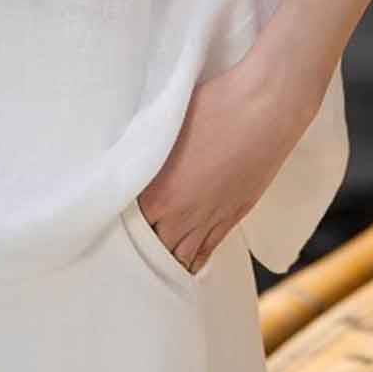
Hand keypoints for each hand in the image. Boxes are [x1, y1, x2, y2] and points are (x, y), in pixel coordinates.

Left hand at [135, 45, 323, 273]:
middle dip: (140, 247)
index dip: (118, 225)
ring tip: (151, 261)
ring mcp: (211, 218)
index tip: (108, 223)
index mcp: (159, 193)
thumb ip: (144, 153)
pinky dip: (193, 260)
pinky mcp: (234, 216)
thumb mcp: (165, 125)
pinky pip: (207, 251)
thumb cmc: (216, 106)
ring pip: (181, 254)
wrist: (264, 107)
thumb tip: (130, 161)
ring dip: (166, 257)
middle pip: (153, 246)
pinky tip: (185, 264)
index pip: (128, 226)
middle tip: (126, 248)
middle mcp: (183, 214)